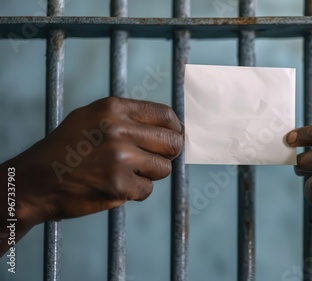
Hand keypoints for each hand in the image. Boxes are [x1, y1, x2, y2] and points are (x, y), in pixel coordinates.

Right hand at [3, 97, 182, 228]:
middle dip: (170, 153)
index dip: (175, 128)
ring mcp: (120, 159)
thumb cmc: (66, 149)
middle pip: (172, 142)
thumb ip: (127, 117)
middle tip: (158, 159)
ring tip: (125, 172)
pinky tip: (115, 186)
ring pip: (163, 168)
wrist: (35, 181)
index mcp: (114, 109)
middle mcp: (119, 130)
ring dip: (150, 174)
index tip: (174, 136)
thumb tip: (168, 125)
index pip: (165, 115)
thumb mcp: (91, 117)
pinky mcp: (119, 185)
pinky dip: (135, 191)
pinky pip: (147, 189)